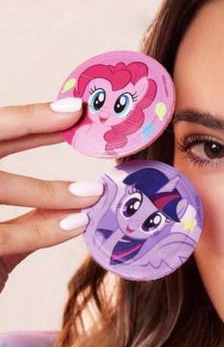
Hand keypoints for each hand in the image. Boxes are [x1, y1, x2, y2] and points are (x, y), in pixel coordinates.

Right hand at [0, 98, 103, 293]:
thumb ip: (29, 217)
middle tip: (78, 119)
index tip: (72, 110)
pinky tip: (76, 224)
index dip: (27, 119)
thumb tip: (80, 196)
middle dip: (30, 124)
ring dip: (49, 189)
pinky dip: (42, 230)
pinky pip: (4, 235)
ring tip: (92, 192)